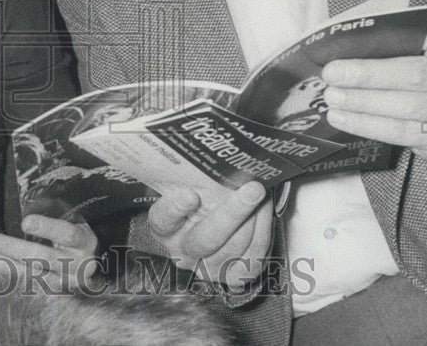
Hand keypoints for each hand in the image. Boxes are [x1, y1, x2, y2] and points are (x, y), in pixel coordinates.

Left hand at [0, 215, 99, 291]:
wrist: (91, 270)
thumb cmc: (76, 240)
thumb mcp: (75, 223)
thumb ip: (54, 217)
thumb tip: (23, 211)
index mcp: (84, 242)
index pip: (67, 234)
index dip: (47, 228)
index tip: (25, 222)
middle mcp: (76, 266)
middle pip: (39, 257)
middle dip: (6, 246)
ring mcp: (65, 284)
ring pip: (28, 274)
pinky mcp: (53, 296)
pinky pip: (25, 284)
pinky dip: (6, 272)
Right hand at [148, 182, 273, 288]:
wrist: (213, 219)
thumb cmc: (200, 197)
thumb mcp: (187, 184)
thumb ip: (191, 175)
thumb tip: (205, 151)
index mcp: (164, 228)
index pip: (163, 220)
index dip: (174, 209)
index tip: (190, 194)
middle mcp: (183, 251)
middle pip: (204, 239)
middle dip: (233, 213)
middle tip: (252, 188)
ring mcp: (208, 267)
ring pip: (234, 247)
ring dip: (253, 218)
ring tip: (261, 193)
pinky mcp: (234, 275)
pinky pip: (254, 256)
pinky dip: (263, 231)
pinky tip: (264, 211)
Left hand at [323, 14, 426, 166]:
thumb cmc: (424, 71)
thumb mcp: (418, 49)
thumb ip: (389, 42)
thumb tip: (340, 43)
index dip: (397, 34)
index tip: (360, 37)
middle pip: (414, 74)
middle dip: (368, 74)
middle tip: (332, 74)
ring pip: (408, 106)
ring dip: (364, 102)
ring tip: (332, 97)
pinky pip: (401, 131)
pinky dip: (366, 124)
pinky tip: (341, 117)